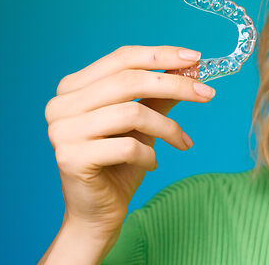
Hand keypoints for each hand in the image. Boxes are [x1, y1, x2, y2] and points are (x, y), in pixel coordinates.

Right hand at [44, 45, 214, 237]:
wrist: (97, 212)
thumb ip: (158, 94)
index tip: (196, 58)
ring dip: (167, 127)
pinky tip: (153, 163)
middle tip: (207, 95)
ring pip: (132, 113)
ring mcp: (63, 131)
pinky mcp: (71, 158)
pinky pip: (127, 146)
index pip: (122, 57)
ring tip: (181, 141)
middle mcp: (61, 105)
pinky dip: (150, 154)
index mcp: (73, 87)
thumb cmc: (120, 162)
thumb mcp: (142, 121)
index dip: (162, 55)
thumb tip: (190, 66)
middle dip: (175, 85)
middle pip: (130, 81)